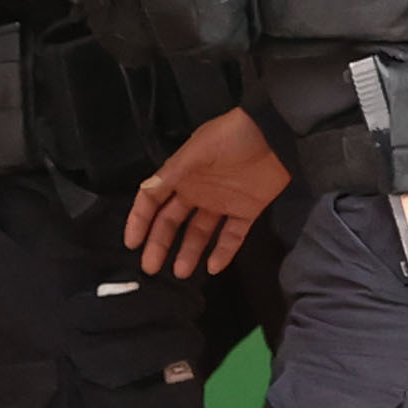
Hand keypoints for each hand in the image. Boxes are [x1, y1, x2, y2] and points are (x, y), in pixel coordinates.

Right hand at [126, 108, 288, 278]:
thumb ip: (173, 173)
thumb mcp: (199, 150)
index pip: (152, 199)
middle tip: (151, 267)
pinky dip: (223, 252)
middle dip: (160, 243)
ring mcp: (221, 202)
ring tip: (180, 272)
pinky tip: (213, 267)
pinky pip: (231, 236)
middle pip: (172, 221)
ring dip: (189, 252)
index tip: (132, 243)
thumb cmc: (232, 137)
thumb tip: (145, 192)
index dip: (140, 220)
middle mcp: (197, 190)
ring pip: (199, 233)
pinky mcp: (246, 211)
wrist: (276, 134)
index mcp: (181, 174)